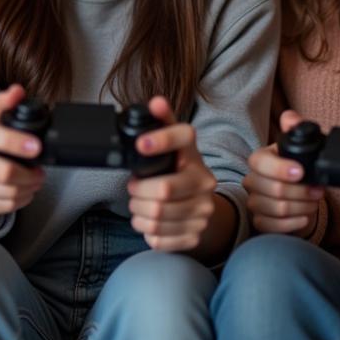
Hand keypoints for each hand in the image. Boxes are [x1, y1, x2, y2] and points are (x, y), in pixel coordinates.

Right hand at [0, 84, 45, 226]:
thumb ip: (7, 105)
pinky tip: (25, 192)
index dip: (15, 142)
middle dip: (30, 174)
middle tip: (40, 171)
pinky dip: (21, 200)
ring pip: (7, 192)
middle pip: (3, 172)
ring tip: (35, 181)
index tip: (37, 147)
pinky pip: (5, 206)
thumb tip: (18, 91)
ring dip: (29, 187)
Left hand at [126, 96, 217, 251]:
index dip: (160, 140)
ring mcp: (203, 211)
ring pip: (158, 217)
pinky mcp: (196, 234)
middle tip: (134, 189)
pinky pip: (160, 238)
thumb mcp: (171, 146)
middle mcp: (205, 182)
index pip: (182, 139)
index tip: (141, 145)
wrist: (200, 205)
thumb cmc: (177, 170)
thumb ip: (162, 123)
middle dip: (138, 192)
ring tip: (139, 204)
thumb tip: (155, 101)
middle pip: (163, 191)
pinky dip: (146, 231)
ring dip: (138, 212)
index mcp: (194, 155)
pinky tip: (148, 221)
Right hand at [243, 110, 323, 237]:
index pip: (260, 163)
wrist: (298, 195)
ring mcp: (254, 202)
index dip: (281, 169)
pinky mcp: (259, 222)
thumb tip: (290, 118)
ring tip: (313, 202)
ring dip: (303, 207)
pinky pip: (273, 226)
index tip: (301, 172)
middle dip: (302, 192)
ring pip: (278, 209)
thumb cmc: (298, 169)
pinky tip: (304, 216)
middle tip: (317, 190)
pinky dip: (294, 222)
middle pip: (274, 190)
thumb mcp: (300, 147)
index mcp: (259, 159)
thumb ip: (295, 128)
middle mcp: (252, 181)